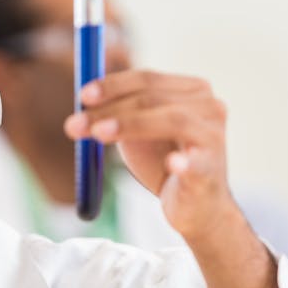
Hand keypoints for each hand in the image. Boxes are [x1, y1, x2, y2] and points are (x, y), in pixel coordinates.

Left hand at [64, 70, 234, 241]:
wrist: (196, 207)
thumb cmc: (165, 163)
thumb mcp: (137, 133)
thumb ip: (115, 113)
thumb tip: (81, 100)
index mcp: (191, 91)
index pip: (147, 79)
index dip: (113, 85)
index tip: (82, 97)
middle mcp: (208, 106)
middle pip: (153, 98)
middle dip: (110, 109)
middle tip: (74, 124)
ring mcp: (213, 138)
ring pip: (171, 120)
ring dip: (130, 125)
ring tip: (98, 135)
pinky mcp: (211, 170)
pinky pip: (195, 164)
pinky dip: (183, 163)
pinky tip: (173, 164)